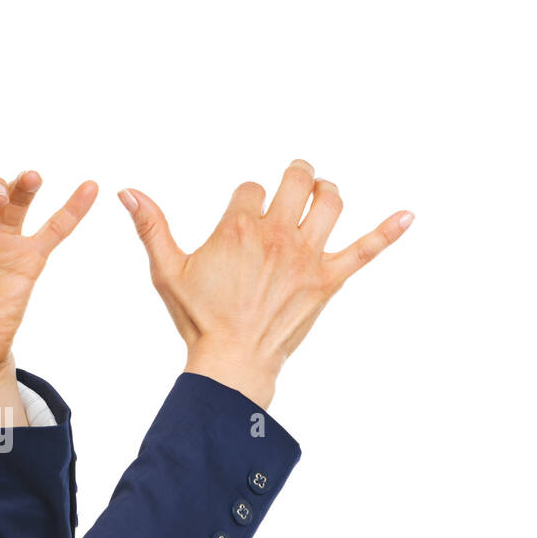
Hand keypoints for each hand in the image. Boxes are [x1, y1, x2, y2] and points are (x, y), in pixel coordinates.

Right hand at [119, 159, 412, 408]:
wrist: (232, 362)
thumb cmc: (198, 319)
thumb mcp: (167, 270)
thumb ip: (151, 227)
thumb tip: (127, 192)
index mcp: (239, 228)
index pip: (251, 188)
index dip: (246, 199)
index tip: (241, 219)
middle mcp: (278, 234)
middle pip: (298, 180)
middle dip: (296, 175)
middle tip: (294, 179)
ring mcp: (308, 256)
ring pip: (331, 202)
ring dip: (329, 191)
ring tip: (322, 193)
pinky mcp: (329, 279)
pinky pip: (366, 249)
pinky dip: (389, 231)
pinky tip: (410, 215)